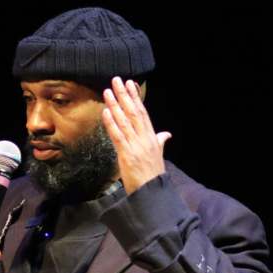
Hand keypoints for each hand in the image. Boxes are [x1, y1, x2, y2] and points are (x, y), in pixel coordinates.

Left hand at [102, 76, 171, 193]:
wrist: (152, 192)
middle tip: (116, 80)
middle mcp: (145, 138)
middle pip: (134, 112)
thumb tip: (166, 134)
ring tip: (108, 91)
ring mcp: (136, 146)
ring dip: (115, 105)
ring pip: (124, 121)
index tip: (130, 84)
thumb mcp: (158, 156)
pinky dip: (111, 123)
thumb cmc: (153, 176)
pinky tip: (106, 112)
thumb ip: (160, 142)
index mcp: (152, 138)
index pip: (143, 113)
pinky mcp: (127, 155)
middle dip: (125, 95)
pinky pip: (117, 136)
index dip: (136, 98)